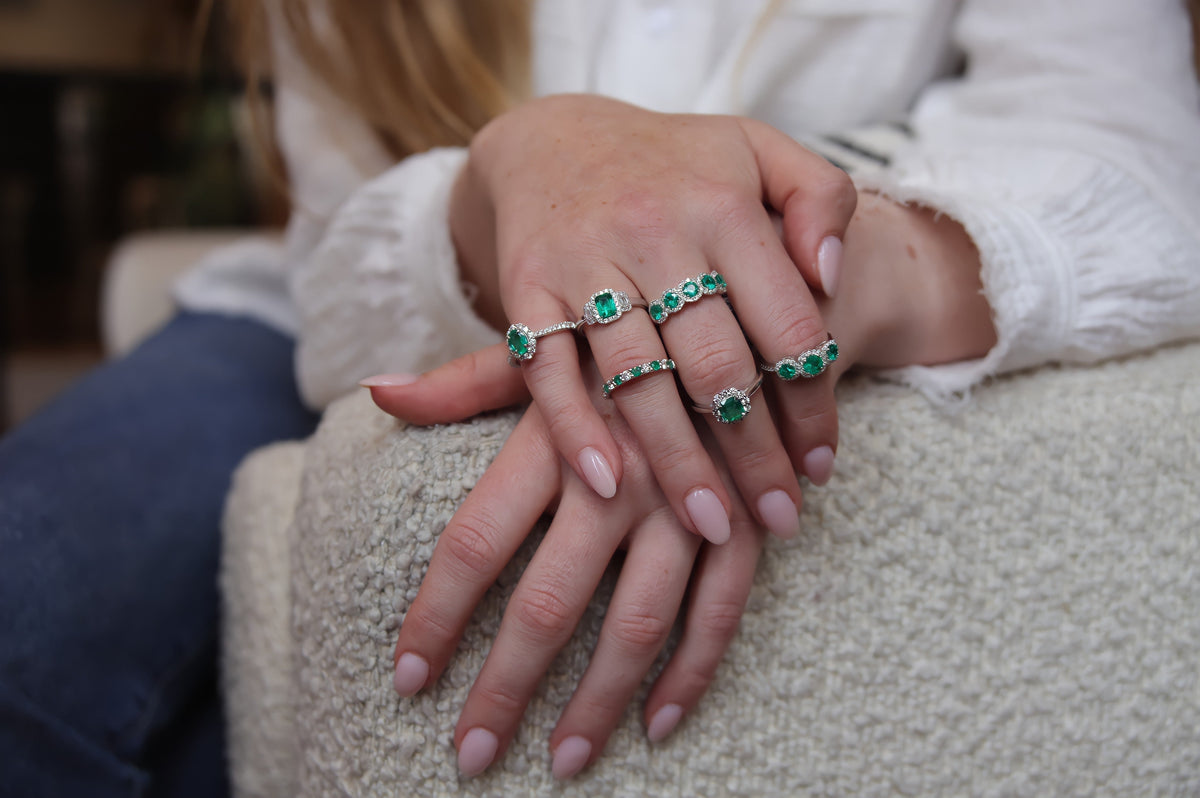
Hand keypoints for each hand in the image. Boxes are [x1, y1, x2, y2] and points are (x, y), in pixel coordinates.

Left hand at [368, 364, 765, 779]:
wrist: (732, 308)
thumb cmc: (617, 344)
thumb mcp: (543, 349)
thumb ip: (459, 383)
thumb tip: (374, 391)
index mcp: (553, 435)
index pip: (475, 540)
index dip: (437, 616)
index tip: (408, 677)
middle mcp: (618, 476)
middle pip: (549, 601)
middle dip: (505, 687)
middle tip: (470, 755)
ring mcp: (688, 504)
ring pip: (638, 623)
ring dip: (599, 702)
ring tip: (561, 763)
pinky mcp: (745, 521)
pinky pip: (721, 612)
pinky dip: (692, 674)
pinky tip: (657, 726)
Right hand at [451, 94, 856, 542]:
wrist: (554, 138)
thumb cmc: (675, 162)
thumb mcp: (760, 151)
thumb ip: (820, 197)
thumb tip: (833, 273)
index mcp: (723, 203)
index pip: (786, 322)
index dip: (812, 403)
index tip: (821, 467)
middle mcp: (656, 230)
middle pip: (717, 364)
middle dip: (755, 453)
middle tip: (779, 518)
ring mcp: (585, 260)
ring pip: (639, 379)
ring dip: (678, 462)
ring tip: (715, 527)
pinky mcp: (527, 285)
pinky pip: (549, 368)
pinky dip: (574, 429)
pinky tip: (609, 486)